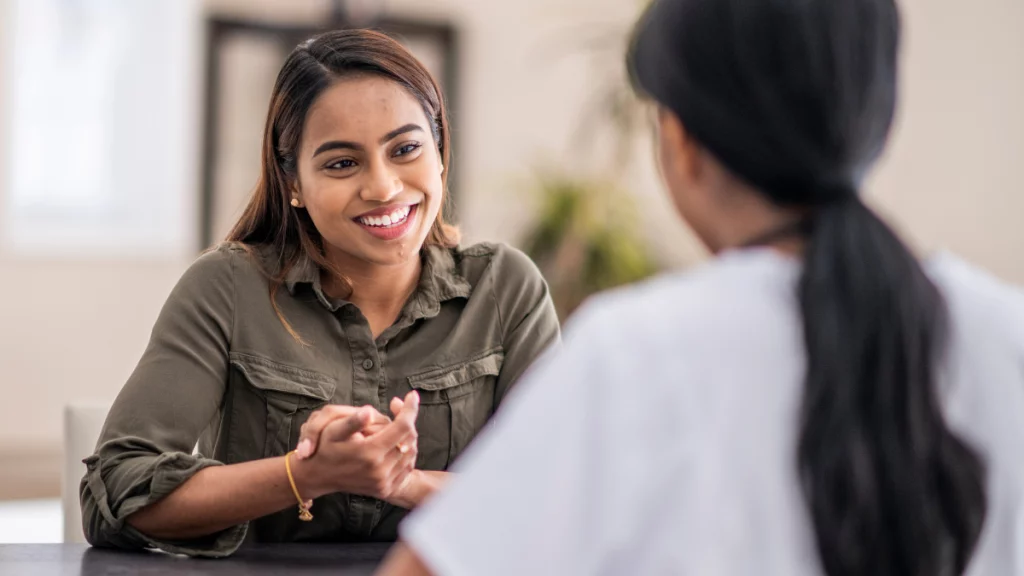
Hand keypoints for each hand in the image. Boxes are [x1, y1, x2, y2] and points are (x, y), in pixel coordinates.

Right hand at [293, 391, 419, 501]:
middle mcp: (380, 470)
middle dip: (407, 420)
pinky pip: (406, 468)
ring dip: (407, 436)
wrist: (318, 476)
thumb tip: (369, 412)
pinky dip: (406, 453)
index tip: (412, 395)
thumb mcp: (332, 430)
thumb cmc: (324, 448)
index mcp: (369, 453)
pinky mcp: (385, 489)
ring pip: (411, 453)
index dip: (409, 408)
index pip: (402, 426)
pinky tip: (395, 443)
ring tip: (395, 425)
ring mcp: (383, 482)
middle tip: (397, 408)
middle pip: (409, 439)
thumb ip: (352, 421)